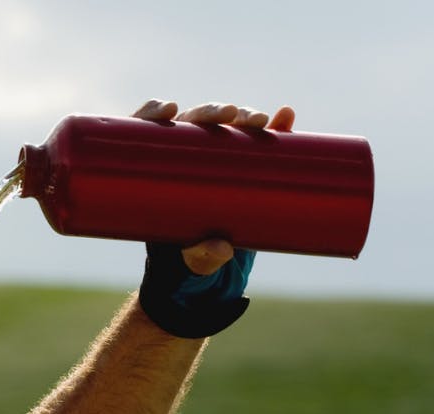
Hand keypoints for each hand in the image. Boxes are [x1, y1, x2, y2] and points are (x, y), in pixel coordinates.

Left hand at [131, 99, 296, 274]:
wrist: (209, 282)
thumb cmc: (183, 270)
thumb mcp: (189, 267)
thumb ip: (200, 259)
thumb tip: (221, 247)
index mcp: (157, 176)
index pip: (147, 134)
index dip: (152, 114)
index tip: (169, 111)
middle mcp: (185, 163)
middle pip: (192, 123)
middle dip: (211, 113)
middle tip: (231, 115)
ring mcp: (217, 165)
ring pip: (227, 128)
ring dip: (244, 118)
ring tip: (262, 121)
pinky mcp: (247, 172)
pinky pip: (260, 146)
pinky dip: (276, 130)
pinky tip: (286, 116)